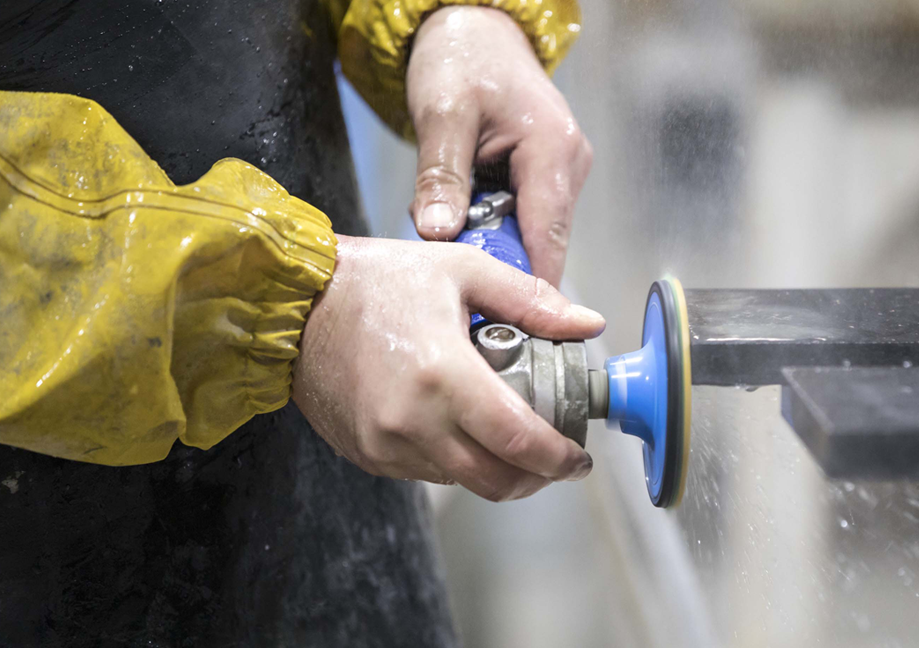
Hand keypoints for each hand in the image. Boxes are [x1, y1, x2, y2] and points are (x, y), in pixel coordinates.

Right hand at [292, 236, 604, 500]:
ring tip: (507, 432)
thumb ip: (531, 301)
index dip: (557, 458)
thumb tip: (586, 324)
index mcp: (442, 374)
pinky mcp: (367, 455)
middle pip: (494, 480)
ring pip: (461, 480)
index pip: (518, 440)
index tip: (577, 459)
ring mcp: (385, 445)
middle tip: (553, 458)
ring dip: (493, 468)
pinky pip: (426, 472)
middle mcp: (412, 422)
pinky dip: (454, 460)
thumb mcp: (462, 271)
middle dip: (534, 477)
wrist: (294, 303)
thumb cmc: (376, 281)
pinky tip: (460, 426)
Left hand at [405, 6, 592, 285]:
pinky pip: (524, 216)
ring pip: (532, 232)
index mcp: (553, 150)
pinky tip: (464, 216)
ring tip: (451, 236)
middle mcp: (570, 164)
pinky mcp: (547, 174)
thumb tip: (439, 236)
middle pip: (542, 241)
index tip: (508, 324)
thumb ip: (440, 177)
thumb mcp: (441, 114)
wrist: (474, 28)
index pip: (549, 237)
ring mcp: (563, 170)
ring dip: (493, 241)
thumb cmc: (461, 59)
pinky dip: (494, 224)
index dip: (531, 285)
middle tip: (454, 275)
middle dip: (500, 261)